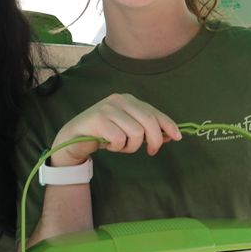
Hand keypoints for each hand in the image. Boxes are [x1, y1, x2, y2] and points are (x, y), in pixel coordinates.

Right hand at [50, 93, 180, 167]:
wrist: (73, 136)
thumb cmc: (104, 133)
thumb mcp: (127, 128)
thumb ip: (146, 129)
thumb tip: (171, 135)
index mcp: (128, 100)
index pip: (154, 112)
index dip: (168, 125)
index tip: (177, 137)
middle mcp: (119, 100)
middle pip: (149, 122)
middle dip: (154, 140)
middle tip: (150, 151)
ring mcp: (107, 109)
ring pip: (136, 133)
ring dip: (130, 146)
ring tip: (120, 146)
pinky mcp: (97, 120)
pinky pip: (120, 139)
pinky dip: (117, 147)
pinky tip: (109, 145)